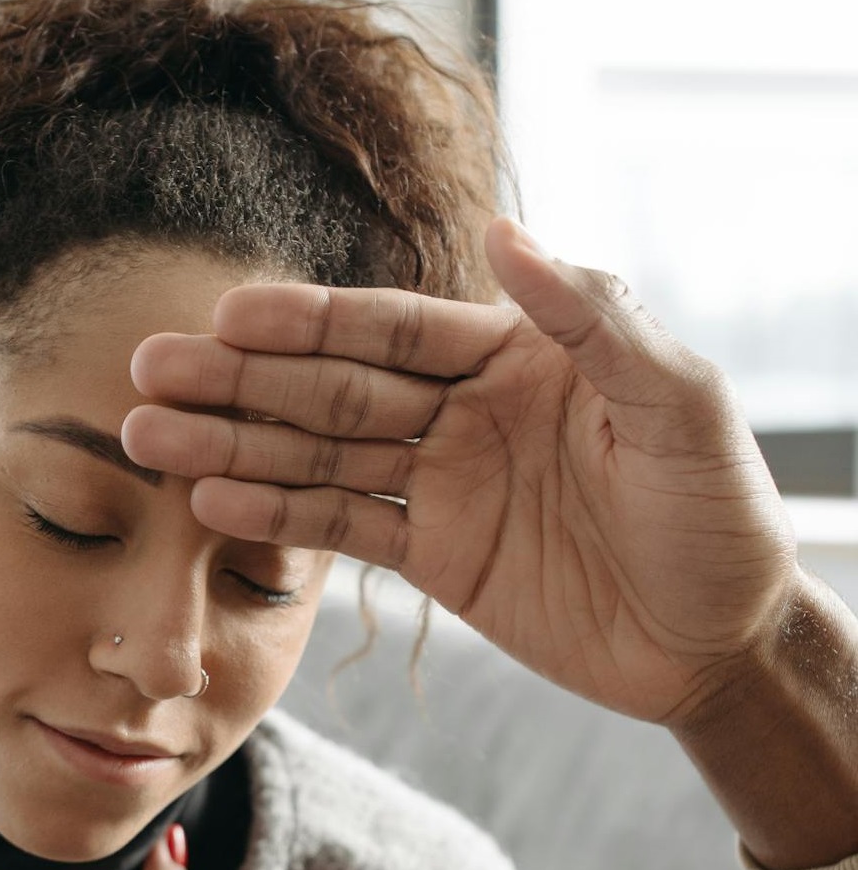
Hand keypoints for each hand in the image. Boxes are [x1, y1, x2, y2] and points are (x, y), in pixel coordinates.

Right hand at [121, 217, 799, 726]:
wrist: (719, 638)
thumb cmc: (719, 514)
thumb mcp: (679, 407)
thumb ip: (595, 321)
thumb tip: (507, 231)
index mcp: (514, 357)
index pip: (393, 329)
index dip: (310, 323)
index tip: (229, 315)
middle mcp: (463, 411)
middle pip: (332, 388)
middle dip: (242, 382)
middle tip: (152, 371)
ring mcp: (442, 483)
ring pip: (320, 458)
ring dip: (236, 448)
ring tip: (151, 439)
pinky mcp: (436, 555)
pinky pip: (345, 529)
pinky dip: (280, 517)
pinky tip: (214, 502)